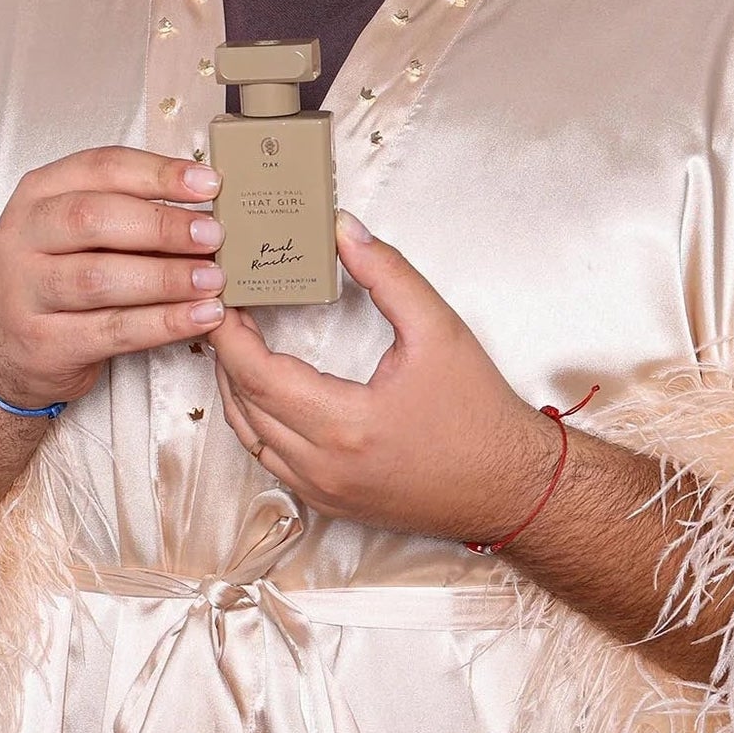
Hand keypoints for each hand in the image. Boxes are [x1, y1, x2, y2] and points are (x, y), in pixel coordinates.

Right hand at [0, 149, 227, 410]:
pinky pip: (112, 330)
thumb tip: (205, 205)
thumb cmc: (55, 275)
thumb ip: (126, 209)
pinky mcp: (45, 342)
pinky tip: (199, 317)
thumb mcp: (74, 230)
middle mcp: (23, 237)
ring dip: (166, 278)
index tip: (207, 184)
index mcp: (38, 194)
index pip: (100, 168)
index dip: (158, 173)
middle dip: (162, 225)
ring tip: (212, 279)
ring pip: (100, 278)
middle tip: (212, 235)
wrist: (4, 347)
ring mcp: (27, 292)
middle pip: (94, 219)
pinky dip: (163, 323)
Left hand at [211, 216, 553, 544]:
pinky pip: (271, 461)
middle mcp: (323, 466)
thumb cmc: (478, 412)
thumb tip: (342, 229)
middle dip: (226, 354)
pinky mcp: (330, 503)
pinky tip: (266, 391)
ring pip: (250, 437)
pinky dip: (257, 423)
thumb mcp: (439, 329)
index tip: (222, 297)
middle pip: (243, 404)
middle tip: (225, 310)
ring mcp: (323, 491)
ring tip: (239, 344)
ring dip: (237, 389)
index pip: (256, 373)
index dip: (228, 333)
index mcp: (345, 424)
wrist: (511, 486)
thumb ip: (387, 273)